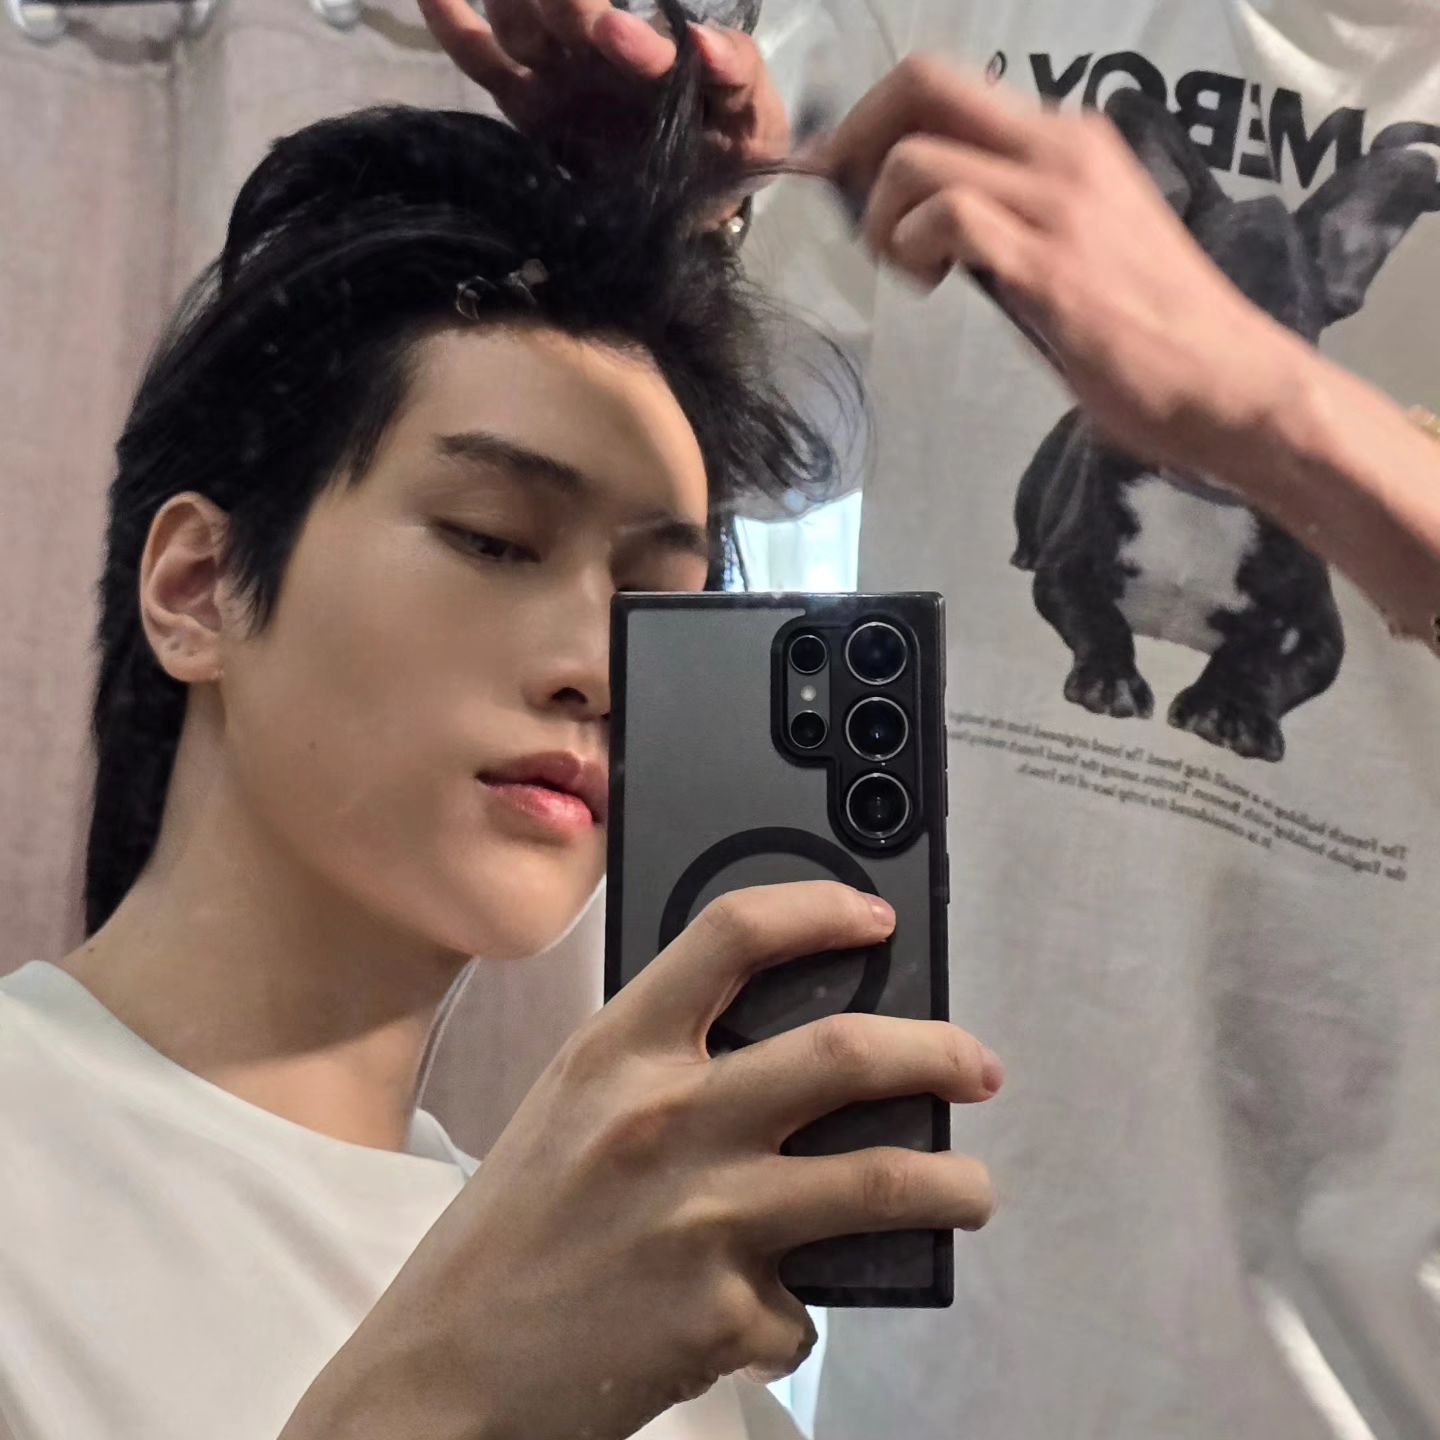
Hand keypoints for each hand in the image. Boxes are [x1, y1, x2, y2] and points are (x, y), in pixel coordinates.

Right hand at [288, 882, 997, 1439]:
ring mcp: (703, 1218)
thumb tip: (782, 1049)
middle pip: (844, 1052)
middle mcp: (667, 1119)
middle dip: (938, 1052)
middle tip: (976, 1067)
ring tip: (970, 1189)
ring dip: (952, 1184)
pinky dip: (802, 1308)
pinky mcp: (724, 1315)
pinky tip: (776, 1311)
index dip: (818, 908)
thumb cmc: (510, 1229)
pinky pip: (805, 1305)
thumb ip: (661, 1064)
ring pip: (881, 1179)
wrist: (445, 1370)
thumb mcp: (571, 1107)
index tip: (872, 918)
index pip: (732, 935)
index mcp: (617, 1052)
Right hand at [418, 0, 789, 172]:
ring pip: (517, 18)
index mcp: (648, 43)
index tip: (613, 37)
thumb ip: (734, 72)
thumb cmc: (731, 149)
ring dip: (512, 2)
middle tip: (575, 21)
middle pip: (555, 7)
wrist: (705, 210)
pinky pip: (482, 59)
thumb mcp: (752, 115)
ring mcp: (558, 72)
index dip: (604, 19)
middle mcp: (596, 47)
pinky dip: (453, 24)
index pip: (613, 17)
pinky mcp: (529, 108)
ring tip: (518, 5)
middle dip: (562, 4)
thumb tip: (702, 39)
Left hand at [818, 56, 1308, 475]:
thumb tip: (924, 221)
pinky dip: (912, 248)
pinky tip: (931, 285)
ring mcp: (1058, 199)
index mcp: (1068, 141)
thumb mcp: (1073, 248)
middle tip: (847, 207)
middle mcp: (1062, 147)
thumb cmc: (1152, 331)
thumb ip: (1009, 220)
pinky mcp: (1050, 260)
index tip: (846, 177)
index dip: (875, 121)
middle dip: (857, 139)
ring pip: (919, 157)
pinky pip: (947, 216)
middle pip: (923, 84)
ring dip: (882, 218)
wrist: (1227, 380)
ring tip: (909, 270)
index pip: (947, 88)